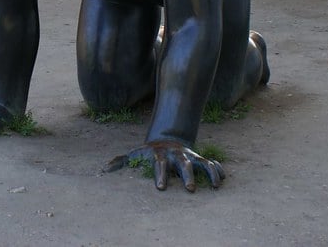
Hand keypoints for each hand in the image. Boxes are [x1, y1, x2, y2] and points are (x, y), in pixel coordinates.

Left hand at [105, 139, 224, 191]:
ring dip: (209, 172)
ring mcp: (189, 155)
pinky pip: (210, 163)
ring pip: (201, 162)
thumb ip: (121, 161)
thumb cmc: (148, 152)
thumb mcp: (135, 154)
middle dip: (187, 174)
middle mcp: (175, 154)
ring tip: (215, 186)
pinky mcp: (198, 158)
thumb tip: (105, 168)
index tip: (160, 188)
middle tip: (189, 189)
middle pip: (182, 163)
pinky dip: (217, 169)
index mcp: (159, 154)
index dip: (160, 175)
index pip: (159, 164)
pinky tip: (223, 179)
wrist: (166, 139)